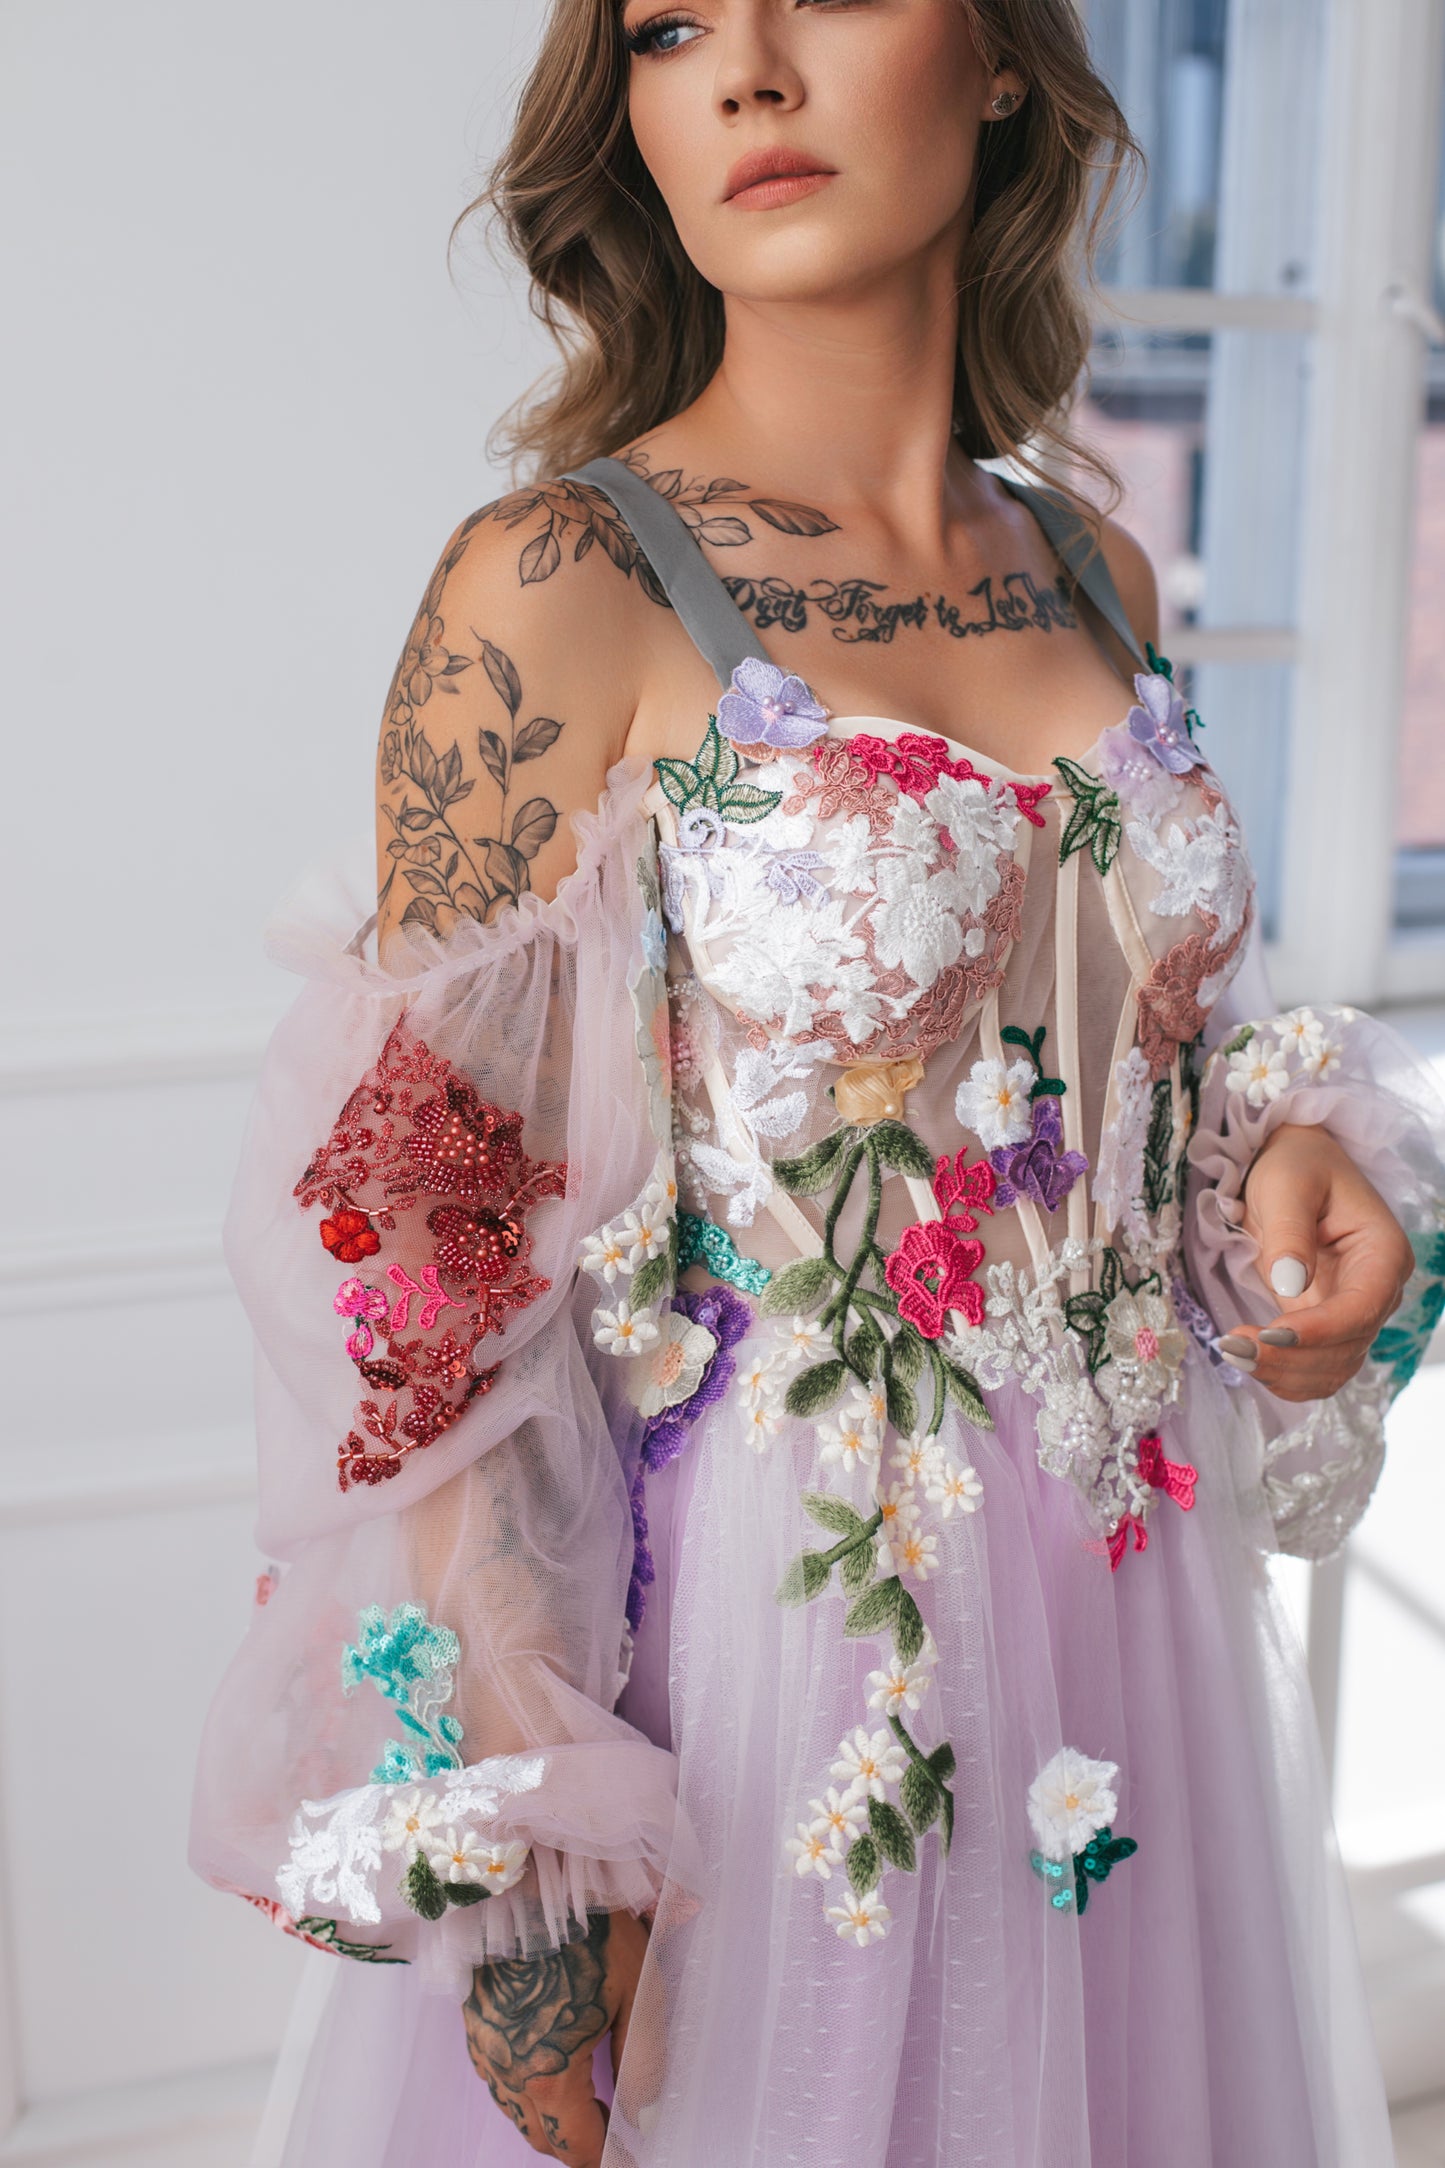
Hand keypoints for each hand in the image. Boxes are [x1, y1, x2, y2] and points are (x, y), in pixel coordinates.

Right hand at [462, 1907, 650, 2163]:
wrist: (523, 1871)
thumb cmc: (587, 1924)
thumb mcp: (636, 1989)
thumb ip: (643, 2062)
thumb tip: (647, 2118)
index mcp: (546, 2074)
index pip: (577, 2146)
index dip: (607, 2160)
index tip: (630, 2160)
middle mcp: (504, 2071)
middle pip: (542, 2135)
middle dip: (578, 2143)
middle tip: (615, 2135)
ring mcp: (482, 2047)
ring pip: (515, 2110)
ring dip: (550, 2118)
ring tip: (590, 2106)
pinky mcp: (471, 2022)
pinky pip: (498, 2079)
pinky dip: (526, 2091)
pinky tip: (550, 2069)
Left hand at [1215, 1123, 1413, 1402]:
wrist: (1292, 1164)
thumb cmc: (1294, 1164)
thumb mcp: (1285, 1184)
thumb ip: (1289, 1232)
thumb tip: (1290, 1285)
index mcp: (1382, 1253)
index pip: (1362, 1309)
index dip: (1319, 1331)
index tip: (1269, 1334)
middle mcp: (1377, 1290)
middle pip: (1347, 1347)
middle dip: (1291, 1357)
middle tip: (1233, 1346)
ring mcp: (1353, 1312)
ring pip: (1333, 1368)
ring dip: (1285, 1373)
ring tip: (1233, 1352)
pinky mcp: (1326, 1324)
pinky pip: (1316, 1368)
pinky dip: (1285, 1376)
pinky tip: (1249, 1362)